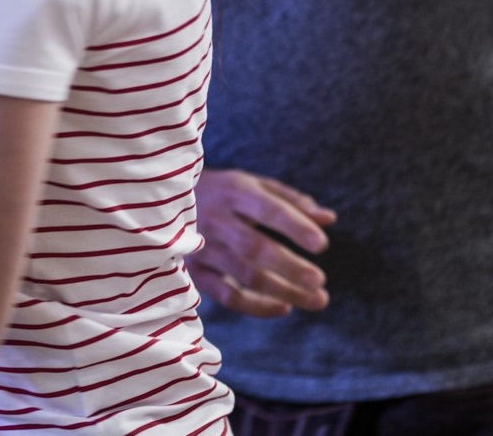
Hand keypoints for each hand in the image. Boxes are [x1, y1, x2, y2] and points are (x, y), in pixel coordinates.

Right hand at [188, 168, 335, 316]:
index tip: (322, 244)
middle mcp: (216, 219)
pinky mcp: (195, 272)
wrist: (163, 200)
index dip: (294, 226)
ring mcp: (202, 248)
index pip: (268, 209)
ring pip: (245, 275)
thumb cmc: (223, 192)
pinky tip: (284, 307)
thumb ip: (291, 201)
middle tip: (320, 281)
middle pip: (254, 247)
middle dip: (289, 266)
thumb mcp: (253, 185)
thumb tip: (329, 219)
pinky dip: (257, 307)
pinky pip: (227, 296)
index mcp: (234, 191)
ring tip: (317, 299)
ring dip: (283, 290)